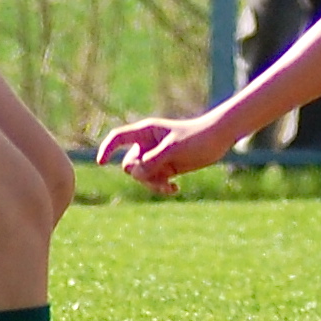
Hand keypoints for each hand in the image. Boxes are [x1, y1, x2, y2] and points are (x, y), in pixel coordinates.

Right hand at [95, 115, 232, 194]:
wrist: (219, 138)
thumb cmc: (197, 137)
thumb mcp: (173, 149)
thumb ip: (153, 161)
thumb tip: (136, 174)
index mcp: (145, 131)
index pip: (118, 138)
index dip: (107, 149)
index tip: (101, 163)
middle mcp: (147, 144)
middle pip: (129, 165)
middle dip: (141, 175)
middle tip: (160, 176)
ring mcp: (156, 156)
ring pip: (142, 177)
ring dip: (153, 184)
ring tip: (171, 186)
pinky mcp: (167, 167)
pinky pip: (155, 181)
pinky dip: (162, 187)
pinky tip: (176, 188)